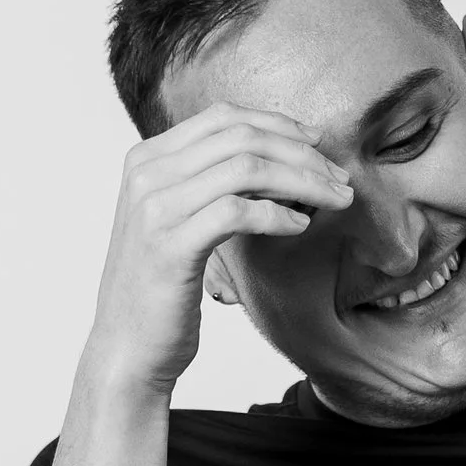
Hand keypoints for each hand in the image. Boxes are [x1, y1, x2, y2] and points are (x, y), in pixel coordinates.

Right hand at [82, 103, 356, 398]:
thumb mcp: (176, 221)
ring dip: (303, 182)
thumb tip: (274, 158)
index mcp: (147, 158)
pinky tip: (300, 227)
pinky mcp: (172, 245)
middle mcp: (146, 173)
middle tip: (339, 177)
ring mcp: (156, 207)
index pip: (222, 117)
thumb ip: (205, 184)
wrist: (126, 348)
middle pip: (240, 138)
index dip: (277, 124)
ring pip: (246, 169)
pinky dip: (279, 215)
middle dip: (301, 154)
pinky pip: (240, 212)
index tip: (317, 143)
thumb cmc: (161, 290)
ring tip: (335, 200)